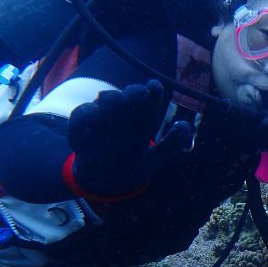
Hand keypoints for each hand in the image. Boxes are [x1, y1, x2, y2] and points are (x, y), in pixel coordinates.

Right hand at [67, 80, 191, 195]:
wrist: (102, 180)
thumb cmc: (130, 164)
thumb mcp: (154, 159)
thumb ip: (171, 145)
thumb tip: (186, 126)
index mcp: (142, 120)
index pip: (149, 100)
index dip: (153, 92)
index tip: (155, 86)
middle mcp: (123, 114)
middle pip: (128, 97)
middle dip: (134, 93)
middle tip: (140, 92)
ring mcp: (101, 117)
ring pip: (106, 101)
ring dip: (112, 100)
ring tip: (117, 100)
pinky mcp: (81, 124)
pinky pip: (83, 114)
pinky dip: (88, 112)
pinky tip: (93, 111)